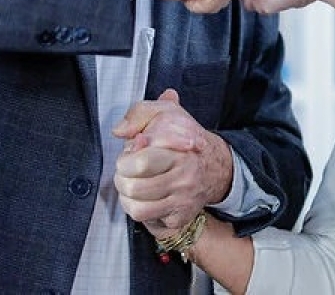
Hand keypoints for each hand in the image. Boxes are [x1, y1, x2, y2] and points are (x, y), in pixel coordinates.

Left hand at [113, 89, 232, 230]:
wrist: (215, 165)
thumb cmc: (184, 139)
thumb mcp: (164, 113)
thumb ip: (138, 114)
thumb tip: (119, 131)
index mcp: (179, 152)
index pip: (141, 163)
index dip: (125, 160)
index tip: (129, 155)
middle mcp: (184, 179)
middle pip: (134, 188)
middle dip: (122, 179)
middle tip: (127, 171)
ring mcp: (183, 201)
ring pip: (137, 209)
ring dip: (127, 197)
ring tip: (133, 184)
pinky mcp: (180, 218)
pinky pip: (148, 220)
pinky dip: (140, 208)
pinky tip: (146, 196)